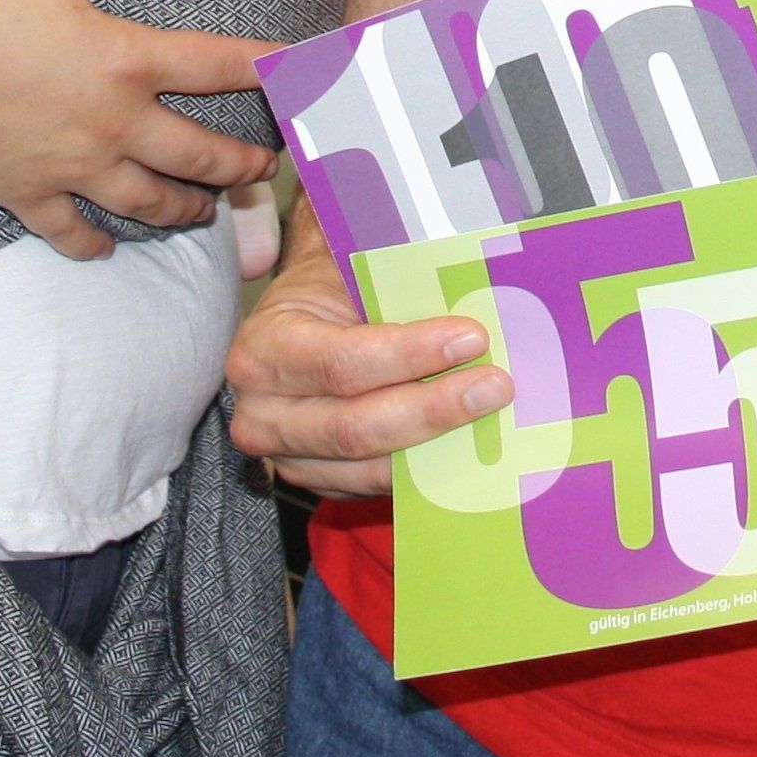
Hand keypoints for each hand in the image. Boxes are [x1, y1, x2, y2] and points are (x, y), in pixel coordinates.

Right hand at [0, 0, 276, 256]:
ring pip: (148, 201)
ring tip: (210, 211)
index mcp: (123, 59)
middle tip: (268, 167)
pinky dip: (96, 243)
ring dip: (187, 208)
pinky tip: (108, 245)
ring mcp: (68, 167)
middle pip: (197, 152)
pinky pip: (72, 232)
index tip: (306, 77)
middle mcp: (110, 123)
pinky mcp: (24, 194)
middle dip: (240, 163)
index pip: (219, 64)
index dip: (270, 68)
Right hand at [225, 204, 510, 494]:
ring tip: (491, 414)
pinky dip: (426, 468)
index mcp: (263, 349)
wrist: (304, 316)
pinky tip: (469, 444)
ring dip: (437, 444)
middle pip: (355, 427)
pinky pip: (376, 484)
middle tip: (495, 386)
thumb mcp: (350, 271)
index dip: (410, 355)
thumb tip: (475, 294)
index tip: (471, 338)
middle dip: (433, 408)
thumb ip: (398, 287)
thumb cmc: (332, 286)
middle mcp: (261, 414)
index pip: (341, 362)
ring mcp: (286, 457)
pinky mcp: (318, 482)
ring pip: (369, 466)